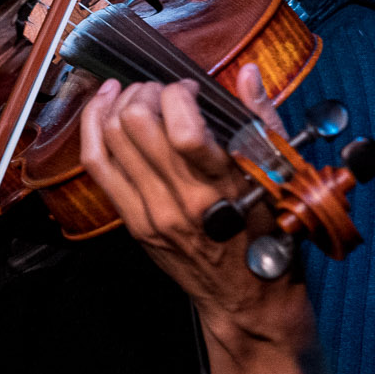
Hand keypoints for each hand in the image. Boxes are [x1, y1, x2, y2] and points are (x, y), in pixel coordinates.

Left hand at [77, 62, 310, 351]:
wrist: (247, 299)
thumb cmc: (270, 237)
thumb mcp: (279, 178)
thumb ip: (262, 120)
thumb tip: (247, 74)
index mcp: (224, 187)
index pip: (183, 129)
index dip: (178, 94)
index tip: (191, 90)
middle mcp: (182, 201)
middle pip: (137, 124)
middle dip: (146, 92)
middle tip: (162, 92)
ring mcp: (151, 213)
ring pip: (111, 138)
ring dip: (120, 103)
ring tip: (135, 95)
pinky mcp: (133, 223)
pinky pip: (98, 165)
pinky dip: (94, 128)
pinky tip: (105, 108)